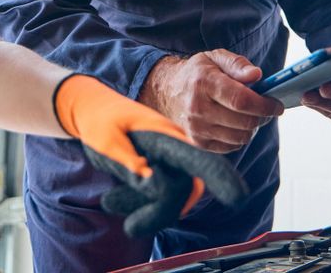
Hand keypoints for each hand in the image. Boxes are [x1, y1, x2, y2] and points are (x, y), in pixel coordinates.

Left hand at [53, 74, 247, 236]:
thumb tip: (155, 184)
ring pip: (170, 200)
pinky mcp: (161, 172)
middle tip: (126, 221)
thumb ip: (129, 162)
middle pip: (183, 191)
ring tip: (111, 201)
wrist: (93, 110)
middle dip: (159, 211)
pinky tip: (114, 199)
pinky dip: (138, 206)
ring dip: (143, 210)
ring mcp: (169, 162)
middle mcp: (174, 150)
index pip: (199, 158)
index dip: (220, 176)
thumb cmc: (100, 119)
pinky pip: (158, 199)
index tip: (237, 197)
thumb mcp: (106, 140)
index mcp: (166, 136)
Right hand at [139, 50, 283, 152]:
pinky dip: (239, 136)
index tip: (277, 104)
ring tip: (248, 114)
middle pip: (244, 122)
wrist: (168, 91)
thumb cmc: (198, 73)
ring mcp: (196, 129)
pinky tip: (234, 123)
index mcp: (203, 83)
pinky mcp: (198, 143)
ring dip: (251, 127)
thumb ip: (238, 64)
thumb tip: (257, 75)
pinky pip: (231, 146)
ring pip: (240, 137)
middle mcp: (198, 108)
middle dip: (262, 116)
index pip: (241, 100)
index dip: (264, 104)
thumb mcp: (215, 58)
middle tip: (266, 108)